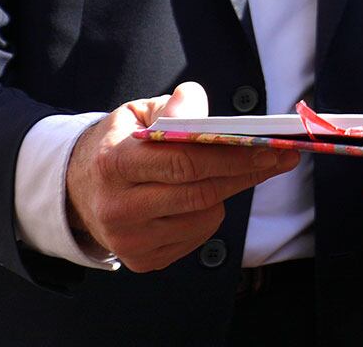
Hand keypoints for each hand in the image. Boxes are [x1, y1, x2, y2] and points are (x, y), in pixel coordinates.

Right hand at [64, 82, 298, 271]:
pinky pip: (197, 236)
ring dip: (226, 192)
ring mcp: (130, 240)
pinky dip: (208, 214)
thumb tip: (194, 103)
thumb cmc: (120, 144)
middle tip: (282, 158)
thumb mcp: (137, 113)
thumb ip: (172, 107)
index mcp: (114, 164)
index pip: (183, 161)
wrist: (79, 190)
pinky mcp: (143, 260)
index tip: (270, 146)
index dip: (232, 155)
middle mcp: (118, 208)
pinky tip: (201, 196)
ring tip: (237, 171)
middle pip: (200, 193)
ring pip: (204, 217)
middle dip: (247, 173)